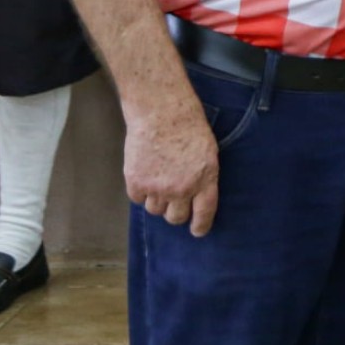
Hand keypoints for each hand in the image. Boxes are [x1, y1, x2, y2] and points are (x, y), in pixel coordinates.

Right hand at [124, 96, 219, 236]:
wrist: (161, 113)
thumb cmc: (188, 126)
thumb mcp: (208, 152)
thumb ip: (203, 177)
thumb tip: (197, 196)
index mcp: (205, 180)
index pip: (204, 213)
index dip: (200, 226)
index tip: (197, 231)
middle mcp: (182, 189)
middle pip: (176, 217)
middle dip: (175, 212)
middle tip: (173, 200)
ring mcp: (158, 188)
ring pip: (155, 210)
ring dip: (156, 200)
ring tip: (158, 179)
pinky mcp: (136, 183)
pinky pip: (137, 199)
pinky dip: (140, 191)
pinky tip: (144, 173)